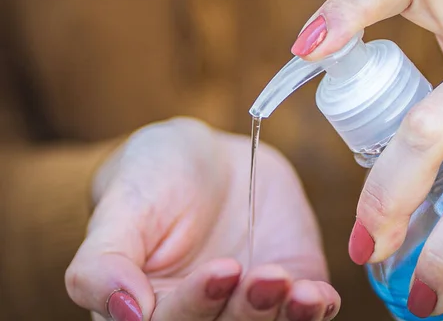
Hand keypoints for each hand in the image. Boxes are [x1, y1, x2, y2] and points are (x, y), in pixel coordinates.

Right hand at [65, 117, 339, 320]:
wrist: (206, 160)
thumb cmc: (151, 181)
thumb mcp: (120, 209)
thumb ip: (105, 263)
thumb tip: (125, 314)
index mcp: (151, 312)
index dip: (197, 306)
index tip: (221, 269)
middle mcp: (203, 315)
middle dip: (248, 313)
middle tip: (266, 277)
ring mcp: (249, 304)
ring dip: (286, 318)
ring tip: (295, 287)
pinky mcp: (289, 286)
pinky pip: (307, 313)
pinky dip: (315, 310)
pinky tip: (316, 293)